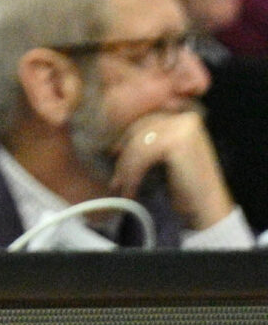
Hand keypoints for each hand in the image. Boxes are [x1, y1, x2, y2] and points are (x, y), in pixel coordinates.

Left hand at [111, 108, 236, 232]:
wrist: (210, 207)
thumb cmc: (188, 185)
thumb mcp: (170, 155)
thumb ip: (153, 139)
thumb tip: (118, 139)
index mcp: (185, 117)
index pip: (146, 122)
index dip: (127, 138)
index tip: (115, 152)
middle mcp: (186, 118)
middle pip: (140, 131)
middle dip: (124, 156)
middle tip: (115, 177)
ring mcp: (183, 128)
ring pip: (138, 144)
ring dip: (125, 168)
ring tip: (121, 187)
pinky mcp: (177, 142)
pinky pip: (142, 155)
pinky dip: (132, 174)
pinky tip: (131, 189)